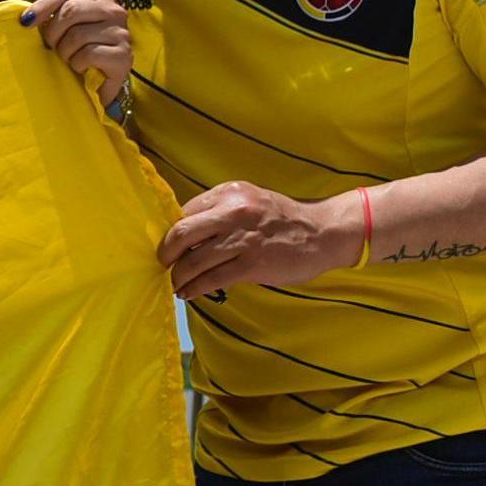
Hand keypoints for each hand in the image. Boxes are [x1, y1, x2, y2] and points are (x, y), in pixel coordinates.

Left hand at [20, 0, 131, 107]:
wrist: (102, 80)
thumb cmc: (79, 49)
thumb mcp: (65, 26)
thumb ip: (50, 14)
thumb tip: (26, 17)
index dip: (44, 4)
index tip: (26, 22)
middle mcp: (114, 10)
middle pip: (71, 10)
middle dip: (53, 32)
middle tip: (53, 47)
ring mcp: (121, 32)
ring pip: (78, 35)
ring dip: (65, 52)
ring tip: (68, 58)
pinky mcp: (124, 55)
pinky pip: (89, 54)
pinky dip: (77, 64)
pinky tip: (81, 67)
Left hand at [159, 181, 362, 296]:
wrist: (323, 232)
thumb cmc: (283, 219)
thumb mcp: (250, 201)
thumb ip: (220, 212)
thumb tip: (186, 233)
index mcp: (229, 193)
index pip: (185, 211)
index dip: (171, 231)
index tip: (167, 245)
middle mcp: (233, 212)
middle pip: (180, 232)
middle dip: (165, 252)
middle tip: (162, 264)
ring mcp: (242, 239)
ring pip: (193, 260)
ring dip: (178, 276)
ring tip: (175, 283)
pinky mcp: (252, 264)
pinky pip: (211, 279)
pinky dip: (194, 288)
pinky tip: (189, 293)